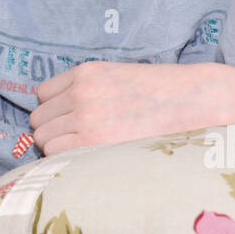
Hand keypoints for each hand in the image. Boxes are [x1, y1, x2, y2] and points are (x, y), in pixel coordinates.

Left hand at [29, 61, 230, 155]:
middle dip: (54, 130)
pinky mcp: (94, 142)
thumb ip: (88, 90)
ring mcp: (86, 118)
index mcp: (85, 73)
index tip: (71, 119)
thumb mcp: (118, 77)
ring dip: (59, 147)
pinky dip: (67, 161)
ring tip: (88, 150)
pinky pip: (57, 155)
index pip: (43, 95)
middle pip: (39, 120)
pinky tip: (90, 160)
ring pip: (43, 139)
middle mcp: (80, 93)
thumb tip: (61, 116)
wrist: (195, 103)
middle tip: (80, 138)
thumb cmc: (160, 94)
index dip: (56, 109)